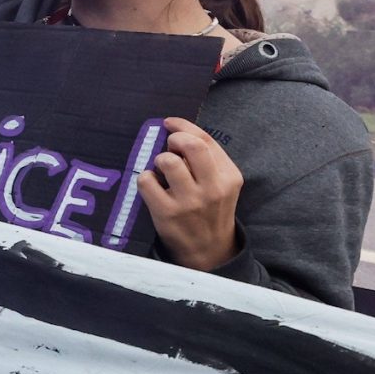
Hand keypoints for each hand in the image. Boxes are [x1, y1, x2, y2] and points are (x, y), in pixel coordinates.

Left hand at [135, 117, 242, 271]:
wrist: (209, 249)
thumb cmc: (211, 208)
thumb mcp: (222, 182)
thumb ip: (207, 157)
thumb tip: (175, 127)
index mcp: (229, 176)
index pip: (205, 139)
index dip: (183, 125)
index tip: (169, 124)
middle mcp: (212, 188)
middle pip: (190, 145)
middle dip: (174, 140)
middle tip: (169, 148)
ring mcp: (189, 202)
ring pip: (166, 161)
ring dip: (159, 160)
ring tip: (162, 171)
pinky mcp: (167, 213)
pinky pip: (146, 180)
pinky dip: (145, 178)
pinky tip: (153, 187)